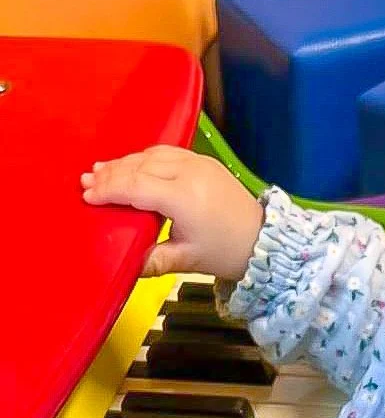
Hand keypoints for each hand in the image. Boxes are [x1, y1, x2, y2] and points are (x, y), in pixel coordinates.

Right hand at [81, 146, 264, 280]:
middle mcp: (191, 174)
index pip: (136, 186)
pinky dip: (145, 158)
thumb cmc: (226, 252)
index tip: (88, 197)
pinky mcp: (205, 162)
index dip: (109, 190)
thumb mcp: (187, 260)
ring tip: (101, 171)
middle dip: (112, 174)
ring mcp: (200, 164)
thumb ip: (153, 260)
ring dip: (125, 163)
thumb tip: (125, 264)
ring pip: (152, 156)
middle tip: (87, 182)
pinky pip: (168, 153)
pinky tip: (130, 165)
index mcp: (185, 198)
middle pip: (140, 167)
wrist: (264, 241)